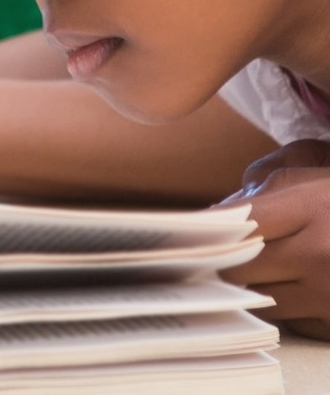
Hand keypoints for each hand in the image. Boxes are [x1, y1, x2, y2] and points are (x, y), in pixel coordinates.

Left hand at [220, 139, 329, 339]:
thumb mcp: (316, 179)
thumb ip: (265, 191)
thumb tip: (216, 217)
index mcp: (312, 208)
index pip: (237, 223)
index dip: (206, 229)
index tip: (184, 232)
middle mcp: (321, 254)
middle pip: (239, 268)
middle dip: (222, 261)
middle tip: (207, 254)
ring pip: (259, 299)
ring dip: (250, 287)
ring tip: (251, 268)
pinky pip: (291, 322)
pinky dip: (282, 307)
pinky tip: (287, 287)